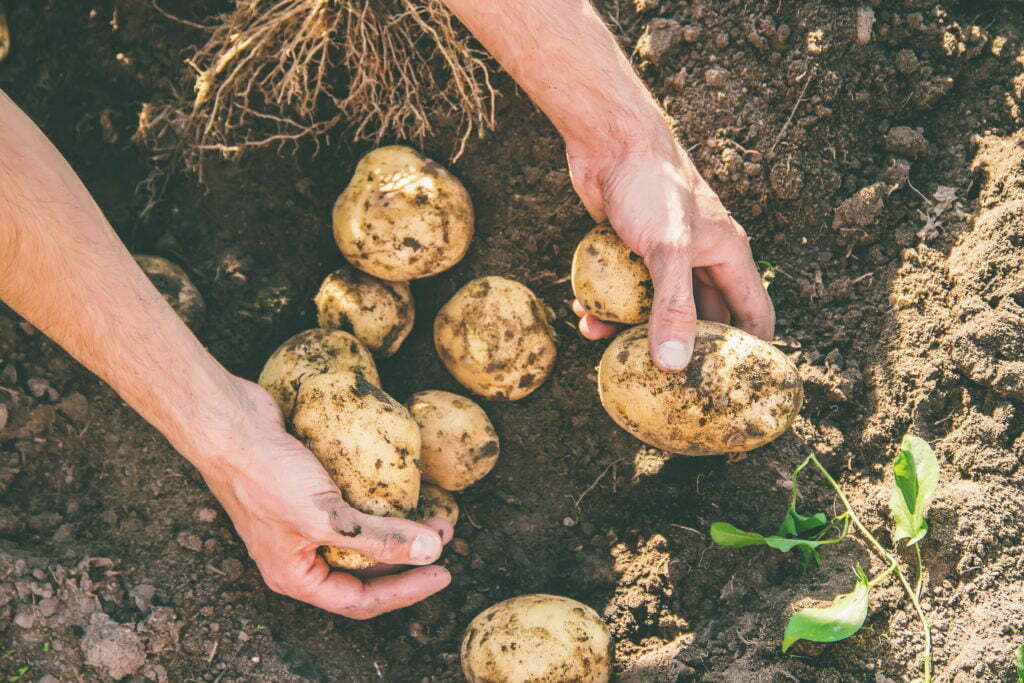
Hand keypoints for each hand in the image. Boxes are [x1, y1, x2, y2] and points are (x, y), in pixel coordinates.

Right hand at [195, 379, 452, 618]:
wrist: (229, 423)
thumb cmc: (265, 475)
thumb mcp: (326, 517)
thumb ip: (378, 538)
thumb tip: (431, 552)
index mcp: (297, 576)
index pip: (361, 600)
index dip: (406, 590)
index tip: (444, 573)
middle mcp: (301, 554)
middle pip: (364, 570)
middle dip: (407, 556)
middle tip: (444, 536)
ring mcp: (304, 521)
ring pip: (361, 537)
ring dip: (398, 528)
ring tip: (433, 513)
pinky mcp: (311, 489)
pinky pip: (354, 505)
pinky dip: (380, 502)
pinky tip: (405, 488)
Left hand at [566, 130, 774, 371]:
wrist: (608, 140)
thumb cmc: (650, 185)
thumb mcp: (667, 250)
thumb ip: (672, 307)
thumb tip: (675, 365)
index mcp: (729, 256)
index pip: (755, 315)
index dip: (749, 354)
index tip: (733, 389)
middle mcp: (703, 257)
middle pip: (704, 318)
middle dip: (685, 349)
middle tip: (666, 384)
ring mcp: (666, 254)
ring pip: (658, 306)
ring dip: (636, 329)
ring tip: (610, 350)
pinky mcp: (632, 247)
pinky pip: (626, 288)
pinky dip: (609, 304)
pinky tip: (585, 315)